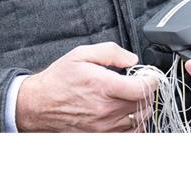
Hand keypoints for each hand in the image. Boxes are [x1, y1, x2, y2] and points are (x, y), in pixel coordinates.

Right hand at [15, 42, 157, 131]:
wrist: (39, 104)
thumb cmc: (59, 79)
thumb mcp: (81, 54)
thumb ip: (110, 52)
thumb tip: (131, 59)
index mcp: (102, 86)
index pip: (143, 88)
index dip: (151, 79)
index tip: (149, 75)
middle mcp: (105, 110)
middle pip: (144, 103)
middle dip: (146, 91)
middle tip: (138, 82)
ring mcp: (104, 127)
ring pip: (140, 119)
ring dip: (141, 106)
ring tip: (131, 96)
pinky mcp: (101, 137)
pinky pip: (130, 134)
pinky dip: (135, 123)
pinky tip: (127, 112)